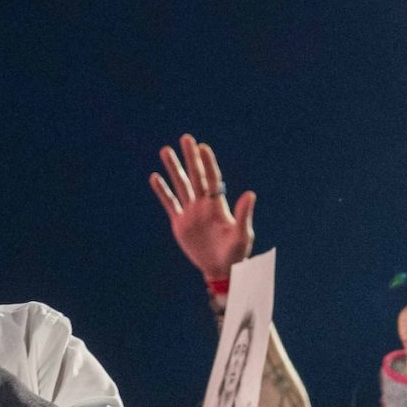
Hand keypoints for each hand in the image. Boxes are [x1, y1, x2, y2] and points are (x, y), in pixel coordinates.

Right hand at [148, 134, 256, 283]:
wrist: (221, 269)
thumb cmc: (236, 253)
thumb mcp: (242, 235)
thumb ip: (244, 214)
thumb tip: (250, 193)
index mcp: (218, 205)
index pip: (212, 179)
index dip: (208, 163)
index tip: (203, 147)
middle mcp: (203, 204)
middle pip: (196, 176)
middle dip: (190, 157)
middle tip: (186, 138)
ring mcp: (191, 212)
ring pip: (181, 185)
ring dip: (174, 168)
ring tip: (165, 150)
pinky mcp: (180, 223)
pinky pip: (170, 203)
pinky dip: (162, 191)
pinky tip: (155, 177)